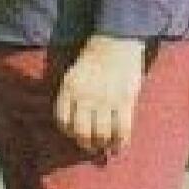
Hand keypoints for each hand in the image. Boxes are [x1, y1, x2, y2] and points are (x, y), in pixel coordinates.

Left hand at [54, 34, 143, 155]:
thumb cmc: (93, 60)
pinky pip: (122, 128)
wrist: (116, 41)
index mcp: (69, 87)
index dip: (68, 132)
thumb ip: (72, 96)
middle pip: (81, 131)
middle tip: (91, 146)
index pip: (63, 119)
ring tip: (106, 146)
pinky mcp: (125, 100)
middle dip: (86, 144)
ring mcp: (106, 99)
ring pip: (102, 133)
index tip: (75, 135)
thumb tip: (73, 124)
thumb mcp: (73, 74)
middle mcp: (85, 95)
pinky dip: (121, 141)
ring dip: (103, 144)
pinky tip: (120, 145)